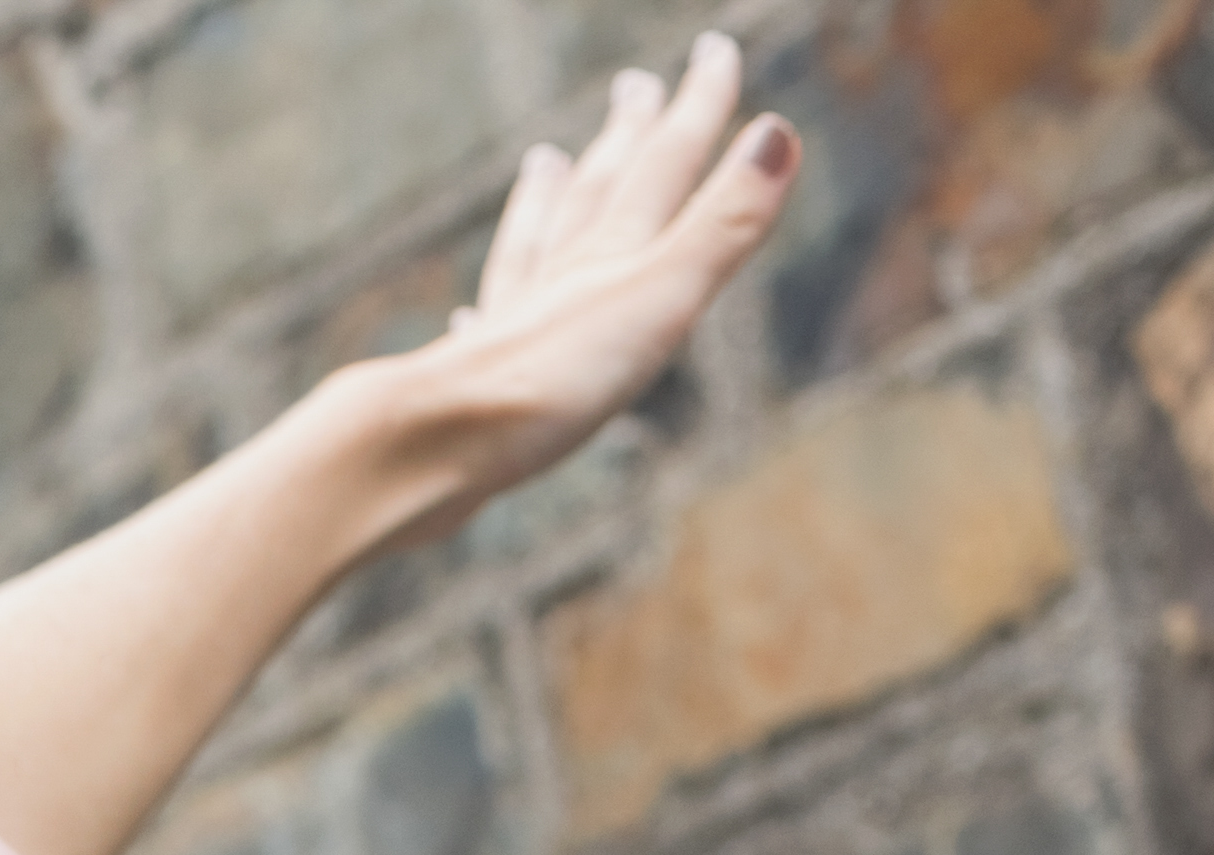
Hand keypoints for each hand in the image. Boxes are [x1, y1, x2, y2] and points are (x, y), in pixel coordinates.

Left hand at [384, 33, 801, 547]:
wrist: (434, 444)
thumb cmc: (551, 378)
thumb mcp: (662, 297)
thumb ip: (721, 225)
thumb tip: (779, 131)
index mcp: (611, 256)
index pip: (665, 164)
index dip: (699, 106)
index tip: (715, 50)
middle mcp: (557, 278)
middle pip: (599, 190)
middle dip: (627, 136)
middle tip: (633, 85)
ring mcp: (511, 326)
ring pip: (534, 245)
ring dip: (547, 200)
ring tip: (545, 160)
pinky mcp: (471, 382)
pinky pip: (485, 327)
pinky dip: (488, 306)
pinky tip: (467, 314)